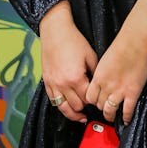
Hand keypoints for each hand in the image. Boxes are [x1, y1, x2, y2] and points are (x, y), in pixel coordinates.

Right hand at [40, 1, 96, 122]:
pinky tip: (66, 107)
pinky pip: (53, 101)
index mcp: (76, 78)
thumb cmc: (73, 40)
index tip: (99, 101)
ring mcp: (53, 84)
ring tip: (80, 116)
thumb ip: (96, 72)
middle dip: (85, 107)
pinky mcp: (46, 82)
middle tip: (91, 107)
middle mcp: (63, 84)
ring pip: (63, 108)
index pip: (88, 98)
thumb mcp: (91, 55)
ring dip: (73, 113)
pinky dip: (60, 106)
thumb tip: (99, 84)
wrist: (55, 31)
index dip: (95, 100)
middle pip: (76, 106)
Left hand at [86, 0, 146, 125]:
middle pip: (99, 104)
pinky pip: (127, 110)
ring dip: (110, 114)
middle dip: (101, 106)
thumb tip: (103, 79)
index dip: (92, 101)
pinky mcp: (132, 92)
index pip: (89, 97)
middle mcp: (106, 86)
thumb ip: (102, 72)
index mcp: (98, 77)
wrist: (135, 42)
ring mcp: (119, 91)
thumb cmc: (121, 45)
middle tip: (105, 107)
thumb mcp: (105, 60)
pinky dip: (126, 117)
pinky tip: (126, 119)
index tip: (96, 101)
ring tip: (113, 116)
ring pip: (110, 111)